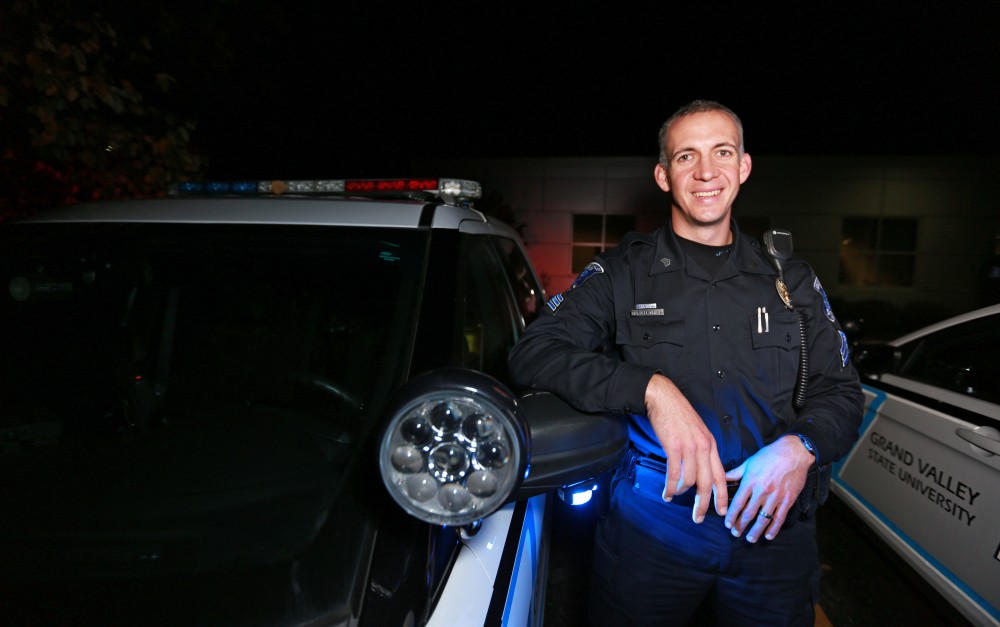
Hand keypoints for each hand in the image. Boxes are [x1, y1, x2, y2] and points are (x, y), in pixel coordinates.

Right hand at [645, 374, 728, 522]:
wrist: (663, 398)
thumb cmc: (678, 414)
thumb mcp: (697, 431)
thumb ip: (701, 450)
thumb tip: (700, 470)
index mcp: (711, 445)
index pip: (721, 475)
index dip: (722, 496)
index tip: (722, 511)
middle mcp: (703, 448)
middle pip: (707, 483)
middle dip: (703, 504)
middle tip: (698, 518)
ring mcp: (689, 447)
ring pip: (689, 480)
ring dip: (680, 493)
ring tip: (672, 497)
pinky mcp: (674, 446)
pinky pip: (674, 473)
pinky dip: (670, 486)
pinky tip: (666, 493)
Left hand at [723, 435, 813, 542]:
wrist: (794, 452)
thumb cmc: (770, 455)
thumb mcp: (749, 462)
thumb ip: (736, 473)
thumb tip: (722, 478)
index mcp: (751, 481)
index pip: (738, 503)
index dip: (731, 516)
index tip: (727, 524)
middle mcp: (762, 491)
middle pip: (749, 514)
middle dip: (740, 525)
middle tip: (735, 533)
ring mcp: (776, 496)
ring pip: (763, 519)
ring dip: (755, 531)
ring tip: (749, 538)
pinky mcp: (788, 499)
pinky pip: (779, 518)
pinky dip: (774, 529)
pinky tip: (768, 536)